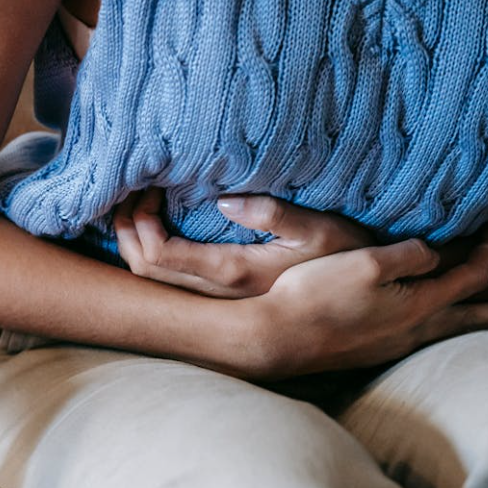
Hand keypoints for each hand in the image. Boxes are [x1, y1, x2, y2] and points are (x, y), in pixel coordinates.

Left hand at [114, 188, 374, 298]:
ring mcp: (216, 298)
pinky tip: (155, 225)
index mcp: (233, 273)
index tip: (149, 187)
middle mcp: (216, 293)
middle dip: (126, 229)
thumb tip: (224, 202)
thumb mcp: (322, 229)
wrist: (361, 300)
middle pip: (143, 270)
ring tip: (138, 204)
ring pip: (151, 279)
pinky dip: (149, 251)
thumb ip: (275, 215)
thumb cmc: (346, 257)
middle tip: (132, 189)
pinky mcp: (221, 295)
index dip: (140, 223)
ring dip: (134, 241)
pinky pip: (168, 278)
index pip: (160, 256)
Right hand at [254, 218, 487, 376]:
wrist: (275, 338)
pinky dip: (432, 325)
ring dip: (465, 318)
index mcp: (418, 306)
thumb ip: (409, 254)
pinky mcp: (366, 352)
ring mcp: (388, 346)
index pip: (472, 275)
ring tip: (475, 313)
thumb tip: (431, 254)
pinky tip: (417, 323)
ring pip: (441, 331)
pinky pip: (414, 337)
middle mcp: (411, 332)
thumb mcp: (367, 262)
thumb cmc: (316, 297)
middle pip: (468, 318)